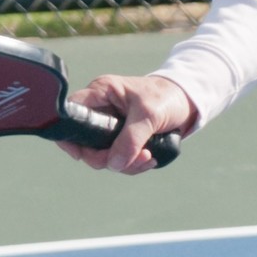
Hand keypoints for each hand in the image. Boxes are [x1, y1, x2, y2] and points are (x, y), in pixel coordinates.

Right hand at [60, 73, 197, 173]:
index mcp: (101, 93)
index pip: (72, 112)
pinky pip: (118, 158)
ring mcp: (110, 125)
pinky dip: (132, 164)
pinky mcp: (121, 138)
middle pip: (85, 142)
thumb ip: (132, 138)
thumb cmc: (166, 97)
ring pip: (103, 155)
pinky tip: (150, 159)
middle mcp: (101, 109)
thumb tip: (114, 164)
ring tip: (148, 158)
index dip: (69, 135)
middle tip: (130, 161)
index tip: (80, 154)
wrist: (187, 102)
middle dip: (107, 158)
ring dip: (125, 164)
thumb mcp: (149, 115)